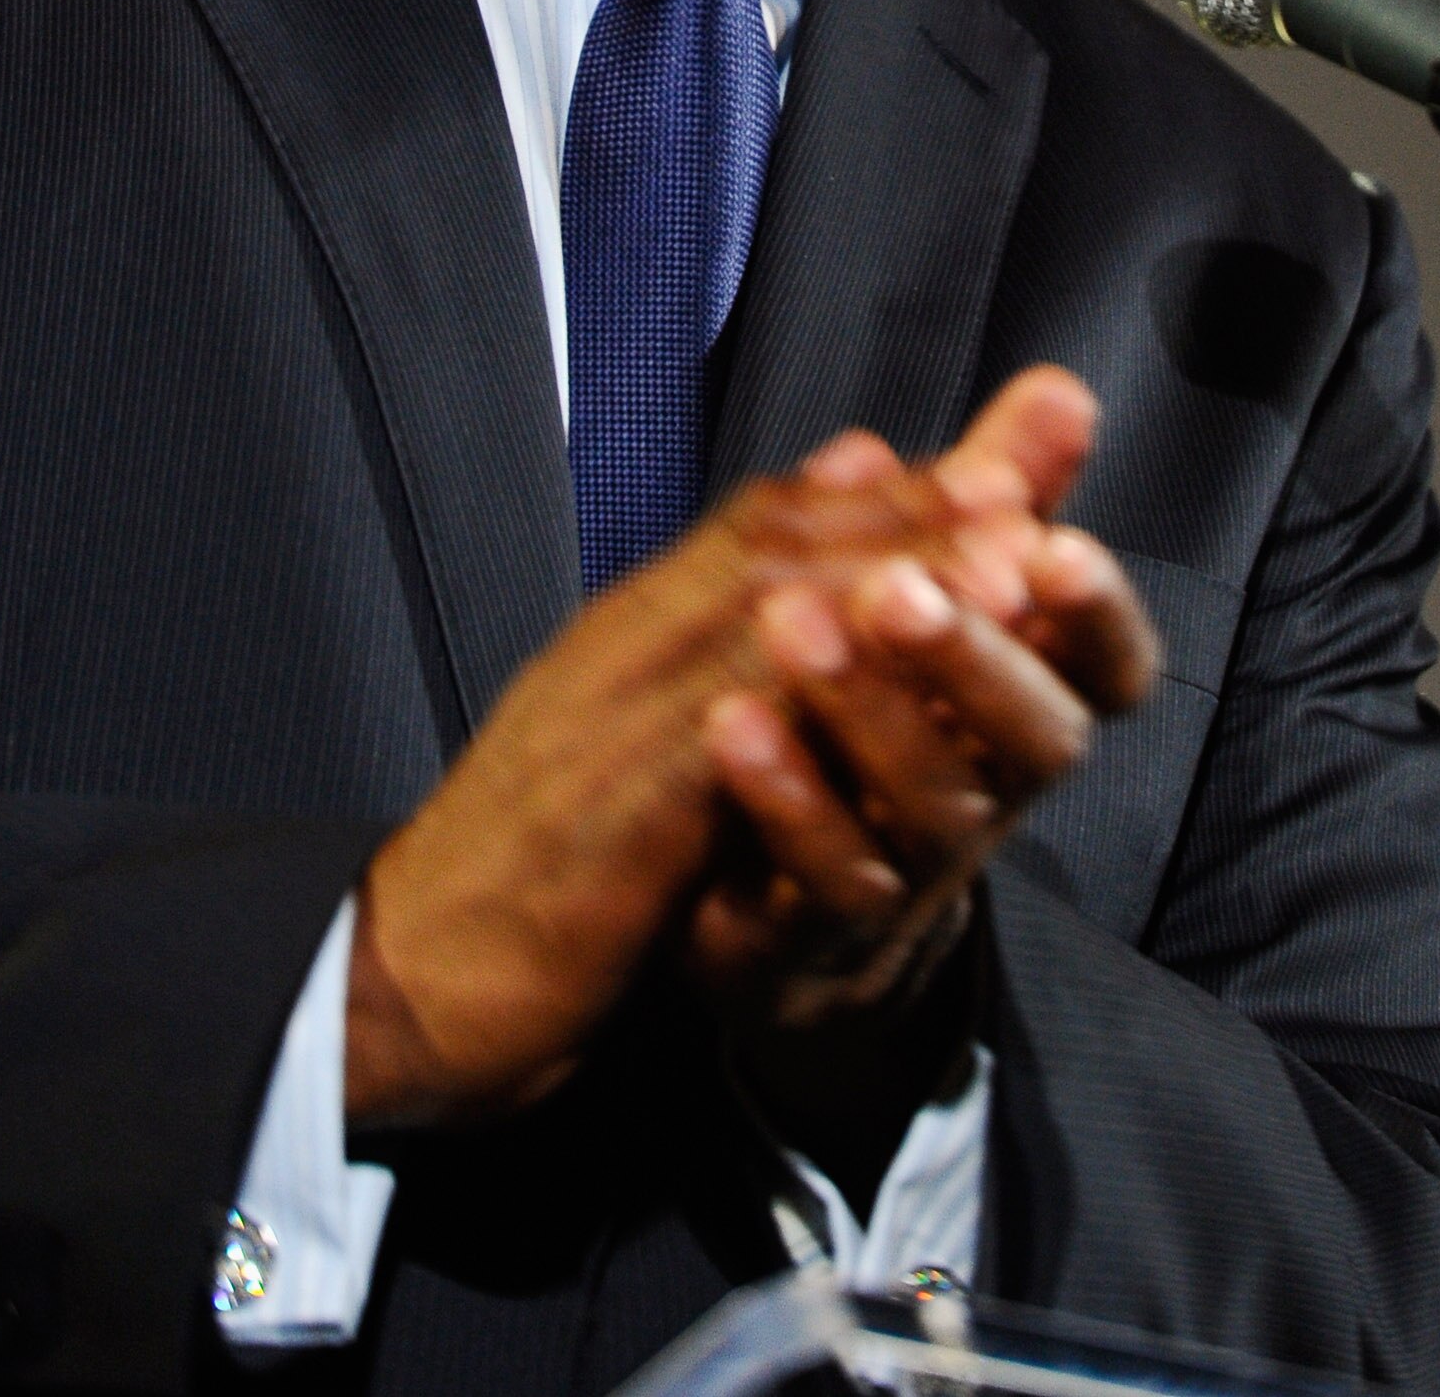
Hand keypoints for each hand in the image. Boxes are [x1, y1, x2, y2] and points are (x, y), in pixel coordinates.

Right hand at [342, 398, 1083, 1129]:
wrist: (413, 969)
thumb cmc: (548, 849)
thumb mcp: (648, 729)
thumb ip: (730, 640)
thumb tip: (818, 543)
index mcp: (640, 623)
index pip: (773, 520)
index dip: (894, 489)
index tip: (1006, 469)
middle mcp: (627, 646)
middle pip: (780, 548)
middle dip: (911, 515)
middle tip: (1026, 497)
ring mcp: (610, 722)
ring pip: (758, 624)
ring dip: (886, 591)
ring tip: (996, 580)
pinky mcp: (607, 818)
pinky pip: (712, 750)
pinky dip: (801, 713)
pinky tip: (882, 707)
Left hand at [682, 373, 1156, 1198]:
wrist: (788, 908)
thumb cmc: (878, 719)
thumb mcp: (932, 591)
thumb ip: (993, 497)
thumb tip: (1058, 390)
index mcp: (1030, 702)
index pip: (1109, 669)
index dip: (1096, 615)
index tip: (1056, 545)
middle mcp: (995, 791)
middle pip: (1034, 740)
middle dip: (973, 658)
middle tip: (904, 586)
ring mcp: (915, 871)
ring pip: (928, 807)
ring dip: (864, 711)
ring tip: (791, 622)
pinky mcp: (822, 930)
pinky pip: (822, 878)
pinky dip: (783, 798)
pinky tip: (728, 723)